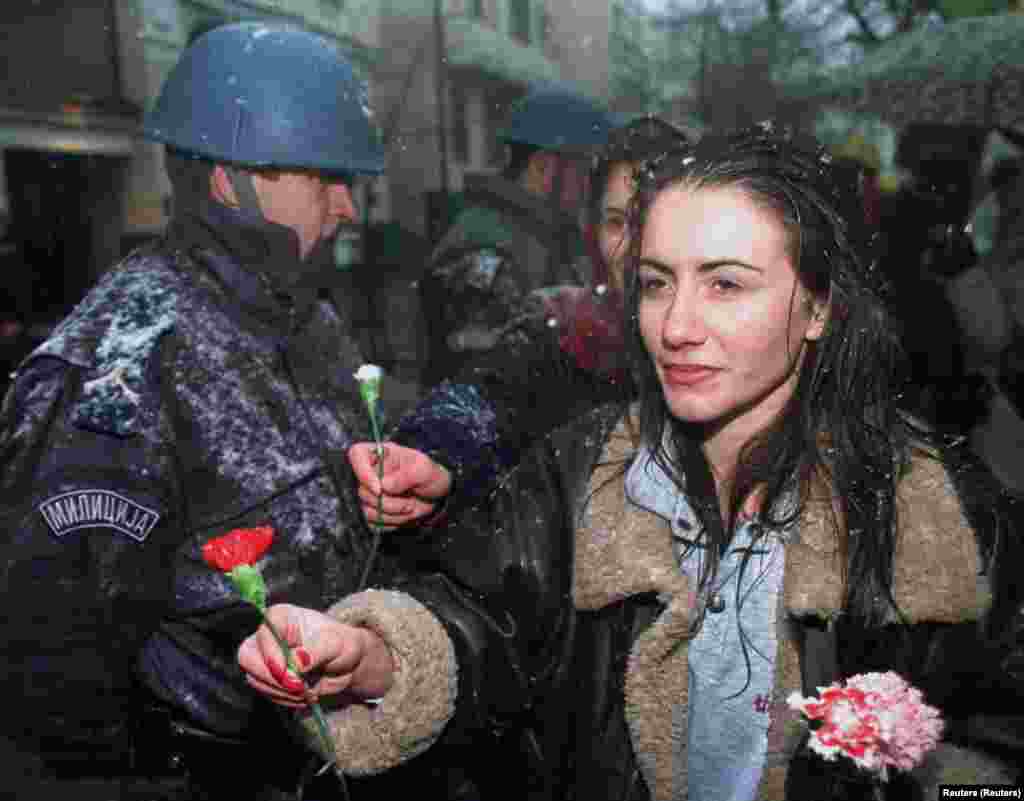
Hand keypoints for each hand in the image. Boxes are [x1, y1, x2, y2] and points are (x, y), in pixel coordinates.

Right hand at [238, 603, 394, 707]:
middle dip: (271, 677)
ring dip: (281, 691)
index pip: (263, 632)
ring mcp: (266, 659)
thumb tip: (296, 663)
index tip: (288, 670)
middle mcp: (268, 637)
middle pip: (247, 657)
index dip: (271, 653)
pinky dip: (286, 699)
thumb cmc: (342, 645)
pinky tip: (305, 694)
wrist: (348, 666)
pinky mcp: (269, 679)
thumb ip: (315, 652)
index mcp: (281, 618)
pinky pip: (266, 693)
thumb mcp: (335, 645)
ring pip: (255, 679)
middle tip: (297, 687)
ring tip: (307, 689)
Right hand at [347, 443, 451, 529]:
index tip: (379, 489)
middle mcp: (371, 473)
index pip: (357, 454)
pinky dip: (391, 523)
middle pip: (362, 491)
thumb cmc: (430, 476)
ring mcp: (370, 493)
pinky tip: (403, 515)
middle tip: (409, 503)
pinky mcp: (373, 510)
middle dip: (388, 503)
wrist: (437, 497)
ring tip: (410, 507)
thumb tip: (384, 485)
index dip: (363, 472)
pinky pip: (373, 523)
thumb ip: (407, 475)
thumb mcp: (425, 470)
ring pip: (367, 511)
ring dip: (392, 514)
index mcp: (381, 455)